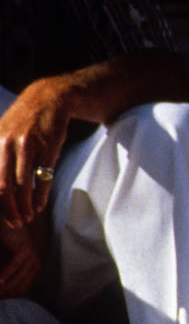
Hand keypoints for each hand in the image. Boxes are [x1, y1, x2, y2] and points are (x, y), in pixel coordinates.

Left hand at [0, 81, 70, 226]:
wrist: (48, 100)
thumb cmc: (24, 123)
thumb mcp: (2, 135)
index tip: (1, 216)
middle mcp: (6, 144)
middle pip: (3, 185)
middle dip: (9, 209)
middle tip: (15, 223)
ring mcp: (28, 146)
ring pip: (23, 184)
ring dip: (25, 206)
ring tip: (27, 217)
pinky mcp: (47, 148)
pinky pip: (42, 177)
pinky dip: (40, 195)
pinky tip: (39, 206)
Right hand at [0, 222, 42, 295]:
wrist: (9, 224)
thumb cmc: (6, 243)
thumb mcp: (9, 262)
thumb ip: (10, 274)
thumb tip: (6, 293)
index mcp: (35, 267)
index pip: (25, 287)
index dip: (13, 295)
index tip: (2, 300)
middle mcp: (36, 263)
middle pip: (22, 284)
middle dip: (9, 293)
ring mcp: (32, 255)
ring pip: (18, 276)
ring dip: (6, 285)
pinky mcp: (24, 249)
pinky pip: (14, 265)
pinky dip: (6, 274)